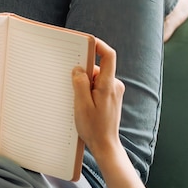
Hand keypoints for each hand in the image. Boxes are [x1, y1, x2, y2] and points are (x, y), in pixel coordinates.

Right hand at [71, 38, 124, 158]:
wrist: (105, 145)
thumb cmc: (93, 128)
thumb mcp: (82, 105)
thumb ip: (80, 83)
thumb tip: (78, 69)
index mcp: (108, 85)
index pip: (108, 56)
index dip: (98, 45)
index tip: (86, 42)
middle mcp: (114, 85)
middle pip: (98, 68)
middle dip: (84, 74)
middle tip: (73, 88)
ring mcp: (114, 92)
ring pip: (96, 79)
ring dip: (85, 86)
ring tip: (79, 103)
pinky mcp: (111, 98)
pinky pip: (98, 88)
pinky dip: (89, 92)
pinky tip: (83, 106)